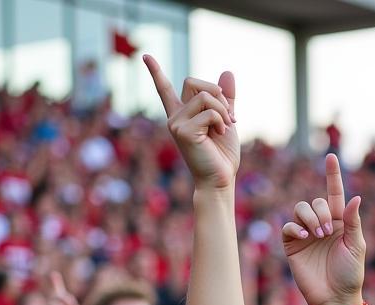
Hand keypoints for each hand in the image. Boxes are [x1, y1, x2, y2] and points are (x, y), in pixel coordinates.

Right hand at [144, 55, 237, 189]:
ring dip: (223, 110)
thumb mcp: (226, 120)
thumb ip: (226, 98)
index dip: (156, 72)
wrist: (221, 179)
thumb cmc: (222, 155)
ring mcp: (176, 123)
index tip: (146, 56)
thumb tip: (227, 71)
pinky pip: (209, 112)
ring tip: (227, 127)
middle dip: (216, 93)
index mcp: (182, 115)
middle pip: (192, 82)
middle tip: (229, 115)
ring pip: (204, 96)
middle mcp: (175, 117)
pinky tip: (221, 134)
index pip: (165, 89)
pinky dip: (221, 121)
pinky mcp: (183, 131)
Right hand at [281, 153, 364, 304]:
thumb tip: (355, 196)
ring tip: (317, 236)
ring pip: (300, 209)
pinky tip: (304, 238)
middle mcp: (322, 225)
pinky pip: (289, 226)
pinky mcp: (293, 245)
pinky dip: (295, 228)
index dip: (333, 175)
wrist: (335, 298)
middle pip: (315, 201)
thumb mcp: (356, 246)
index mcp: (340, 223)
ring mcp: (306, 235)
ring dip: (309, 218)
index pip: (334, 194)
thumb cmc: (350, 274)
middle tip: (327, 233)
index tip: (331, 156)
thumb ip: (353, 221)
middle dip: (321, 213)